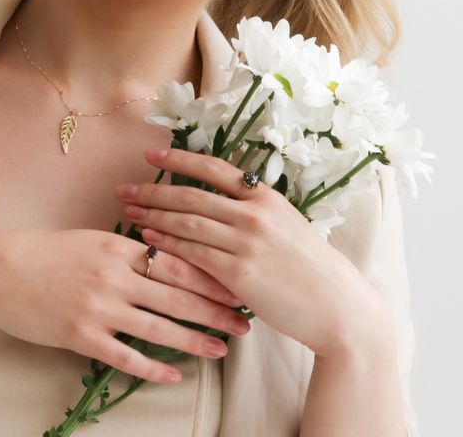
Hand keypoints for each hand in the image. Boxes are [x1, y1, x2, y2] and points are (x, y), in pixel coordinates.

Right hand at [0, 227, 251, 382]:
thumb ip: (125, 248)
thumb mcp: (88, 239)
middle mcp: (113, 275)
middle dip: (215, 310)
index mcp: (117, 246)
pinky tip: (174, 374)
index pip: (176, 261)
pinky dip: (152, 367)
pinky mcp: (81, 335)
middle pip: (176, 295)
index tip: (237, 285)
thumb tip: (163, 254)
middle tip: (245, 322)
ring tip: (221, 349)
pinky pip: (125, 356)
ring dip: (194, 340)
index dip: (211, 276)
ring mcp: (98, 307)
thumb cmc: (44, 253)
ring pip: (159, 326)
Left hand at [115, 147, 386, 356]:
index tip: (150, 156)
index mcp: (265, 196)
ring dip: (153, 214)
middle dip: (153, 190)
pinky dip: (168, 243)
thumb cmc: (310, 266)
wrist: (338, 306)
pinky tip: (148, 237)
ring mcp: (246, 243)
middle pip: (191, 194)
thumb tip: (216, 197)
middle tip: (124, 189)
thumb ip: (252, 208)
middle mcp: (254, 213)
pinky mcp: (239, 273)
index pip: (212, 169)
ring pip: (187, 222)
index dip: (178, 160)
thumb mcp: (286, 223)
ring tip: (129, 210)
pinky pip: (193, 253)